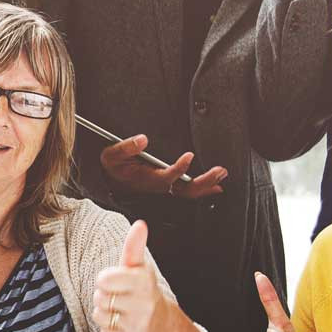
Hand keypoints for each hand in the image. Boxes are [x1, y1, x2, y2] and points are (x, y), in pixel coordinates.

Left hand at [93, 220, 181, 331]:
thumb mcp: (138, 266)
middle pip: (99, 297)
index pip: (104, 279)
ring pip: (100, 314)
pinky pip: (104, 331)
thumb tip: (140, 224)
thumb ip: (134, 246)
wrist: (159, 324)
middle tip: (118, 296)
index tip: (113, 280)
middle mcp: (144, 302)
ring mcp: (139, 323)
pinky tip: (121, 323)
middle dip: (103, 295)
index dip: (104, 280)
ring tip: (119, 309)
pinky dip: (107, 327)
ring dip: (104, 312)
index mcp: (144, 280)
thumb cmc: (141, 289)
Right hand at [100, 134, 225, 198]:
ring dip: (207, 185)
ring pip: (189, 192)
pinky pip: (187, 192)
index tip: (189, 156)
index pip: (166, 177)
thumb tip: (143, 139)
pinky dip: (202, 190)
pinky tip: (215, 186)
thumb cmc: (112, 166)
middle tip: (220, 171)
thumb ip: (126, 148)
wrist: (109, 180)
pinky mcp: (167, 187)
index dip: (179, 168)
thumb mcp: (111, 155)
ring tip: (221, 175)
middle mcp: (158, 186)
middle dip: (204, 181)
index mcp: (146, 179)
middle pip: (185, 189)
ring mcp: (164, 188)